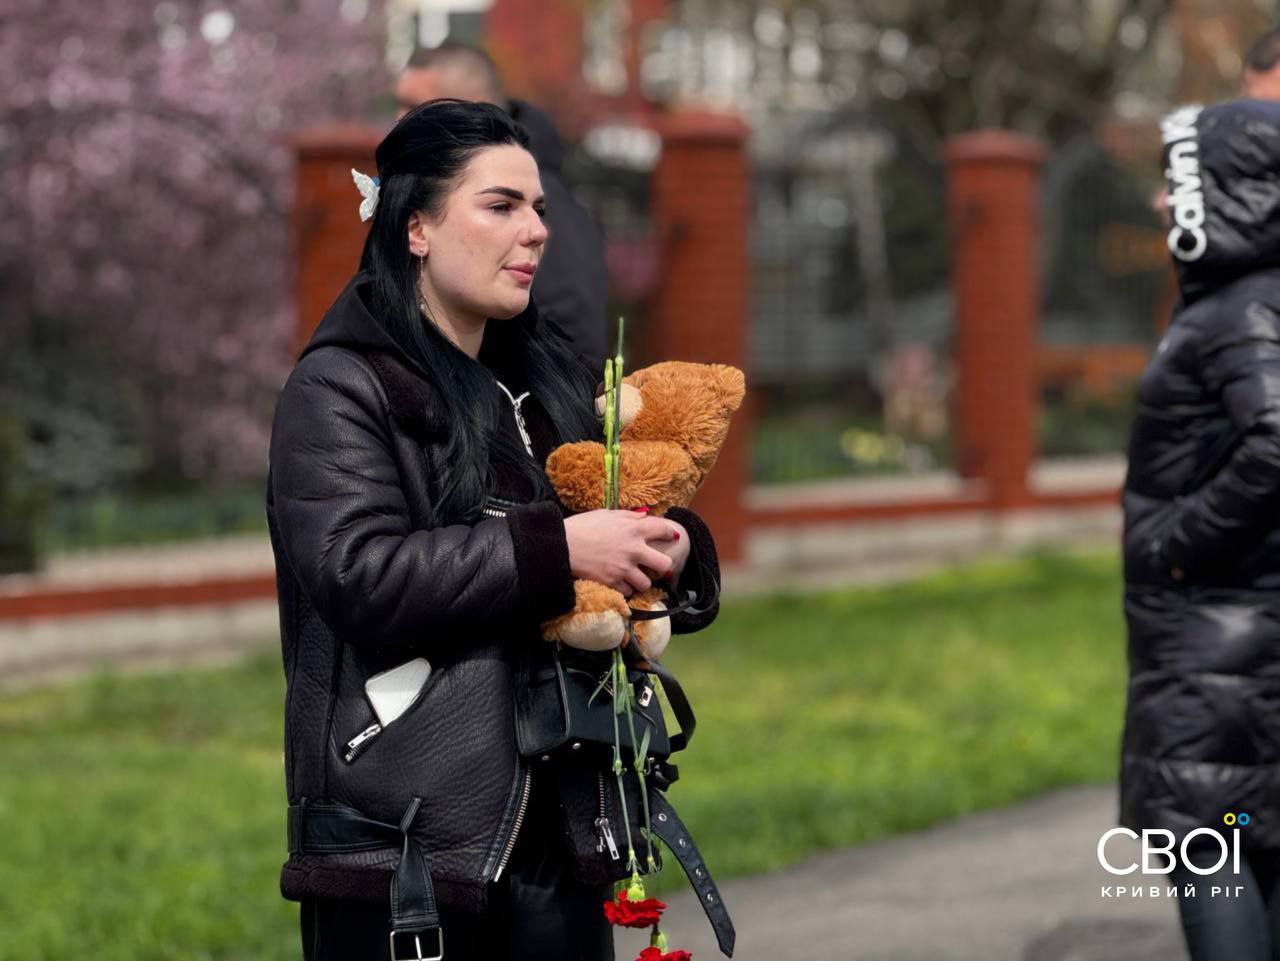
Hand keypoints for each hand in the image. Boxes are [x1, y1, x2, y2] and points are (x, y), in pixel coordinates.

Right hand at [564, 510, 680, 597]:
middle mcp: (633, 550)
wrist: (562, 545)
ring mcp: (624, 568)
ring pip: (646, 583)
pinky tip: (618, 582)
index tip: (671, 537)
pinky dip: (624, 589)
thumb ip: (628, 516)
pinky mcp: (613, 582)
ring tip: (633, 577)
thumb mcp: (606, 514)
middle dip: (662, 567)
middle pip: (664, 564)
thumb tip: (645, 515)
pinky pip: (628, 592)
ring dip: (641, 581)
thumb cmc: (582, 526)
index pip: (663, 529)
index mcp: (633, 529)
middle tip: (655, 567)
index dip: (669, 533)